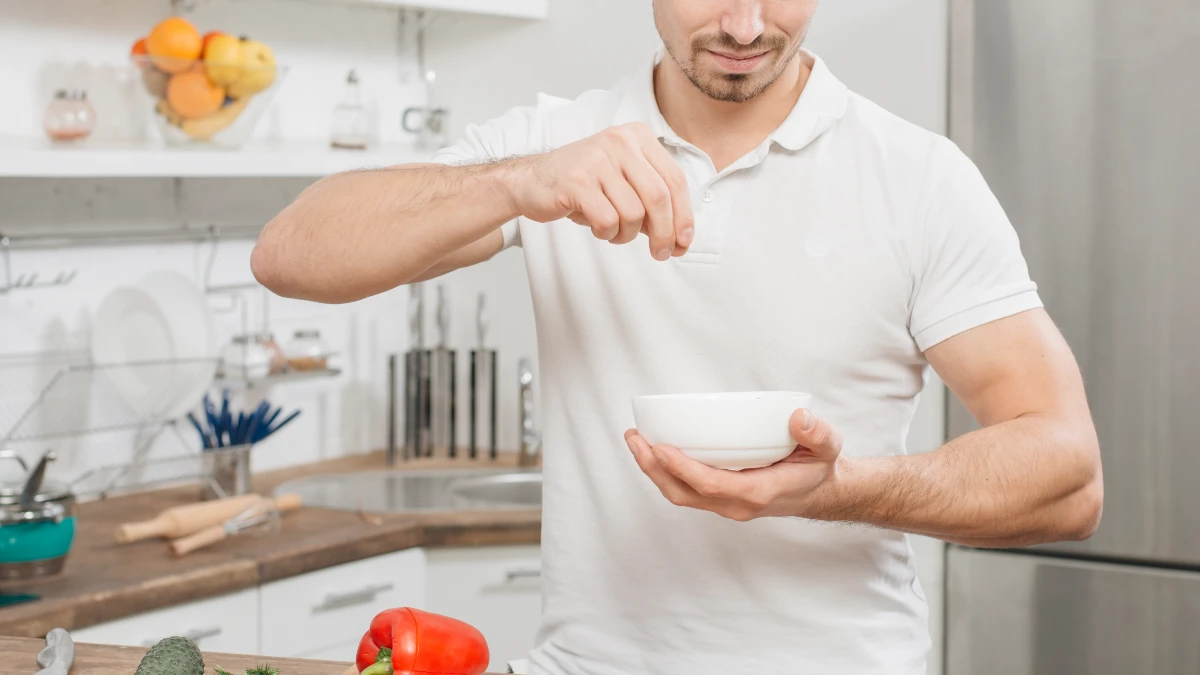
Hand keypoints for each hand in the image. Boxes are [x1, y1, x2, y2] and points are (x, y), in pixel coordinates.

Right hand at [510, 122, 693, 260]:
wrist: (531, 181)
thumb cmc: (582, 185)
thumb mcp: (623, 183)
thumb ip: (651, 203)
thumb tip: (680, 237)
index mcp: (637, 136)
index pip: (675, 179)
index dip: (684, 216)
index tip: (684, 242)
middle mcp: (620, 141)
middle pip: (659, 197)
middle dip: (665, 233)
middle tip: (661, 254)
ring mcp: (597, 159)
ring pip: (633, 213)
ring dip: (626, 234)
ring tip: (613, 231)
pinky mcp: (577, 181)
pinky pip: (608, 220)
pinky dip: (606, 233)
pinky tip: (597, 227)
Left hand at [624, 408, 843, 520]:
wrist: (821, 493)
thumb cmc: (819, 468)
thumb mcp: (828, 447)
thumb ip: (817, 433)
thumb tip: (798, 418)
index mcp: (758, 493)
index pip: (711, 485)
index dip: (683, 468)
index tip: (661, 448)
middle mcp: (737, 504)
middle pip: (684, 493)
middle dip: (654, 468)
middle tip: (635, 439)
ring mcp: (727, 505)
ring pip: (681, 495)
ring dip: (654, 471)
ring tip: (636, 442)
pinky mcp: (721, 499)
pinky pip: (687, 491)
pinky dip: (666, 473)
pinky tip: (655, 450)